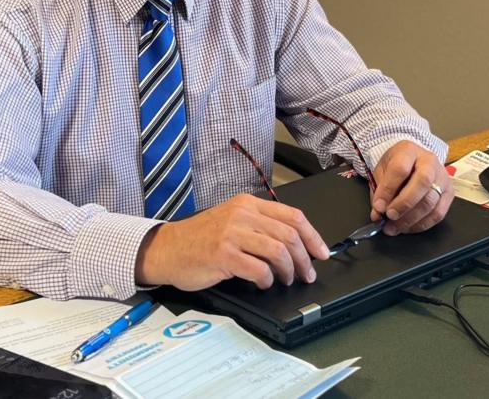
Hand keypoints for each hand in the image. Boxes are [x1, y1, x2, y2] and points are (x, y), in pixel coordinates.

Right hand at [135, 194, 330, 290]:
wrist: (166, 249)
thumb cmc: (198, 239)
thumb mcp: (230, 221)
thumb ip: (258, 226)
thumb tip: (294, 244)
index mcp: (247, 204)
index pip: (292, 216)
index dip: (313, 236)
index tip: (322, 252)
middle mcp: (242, 214)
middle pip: (290, 235)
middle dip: (305, 258)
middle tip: (307, 273)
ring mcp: (232, 233)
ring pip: (278, 251)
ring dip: (289, 271)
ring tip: (286, 280)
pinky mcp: (224, 254)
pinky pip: (259, 269)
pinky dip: (267, 280)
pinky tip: (263, 284)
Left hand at [369, 140, 453, 234]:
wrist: (413, 161)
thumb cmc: (397, 164)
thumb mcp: (382, 170)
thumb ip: (379, 191)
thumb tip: (378, 212)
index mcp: (409, 151)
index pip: (400, 169)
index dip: (388, 190)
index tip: (378, 206)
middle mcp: (429, 162)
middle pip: (422, 183)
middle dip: (404, 204)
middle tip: (390, 216)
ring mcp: (442, 178)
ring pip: (431, 201)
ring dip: (410, 219)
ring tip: (394, 227)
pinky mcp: (449, 193)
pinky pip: (438, 213)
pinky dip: (422, 224)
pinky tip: (408, 227)